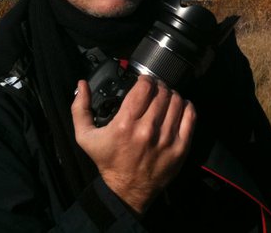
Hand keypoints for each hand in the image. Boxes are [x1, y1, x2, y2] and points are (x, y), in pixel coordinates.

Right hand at [71, 76, 195, 214]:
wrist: (126, 190)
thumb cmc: (108, 161)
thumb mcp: (85, 136)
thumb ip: (80, 109)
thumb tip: (82, 84)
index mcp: (125, 124)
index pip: (145, 87)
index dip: (146, 79)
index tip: (144, 81)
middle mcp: (147, 130)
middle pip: (162, 92)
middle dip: (159, 87)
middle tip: (155, 90)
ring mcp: (166, 139)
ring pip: (177, 101)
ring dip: (172, 95)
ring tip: (166, 98)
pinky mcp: (181, 147)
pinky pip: (190, 116)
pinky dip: (187, 107)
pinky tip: (180, 107)